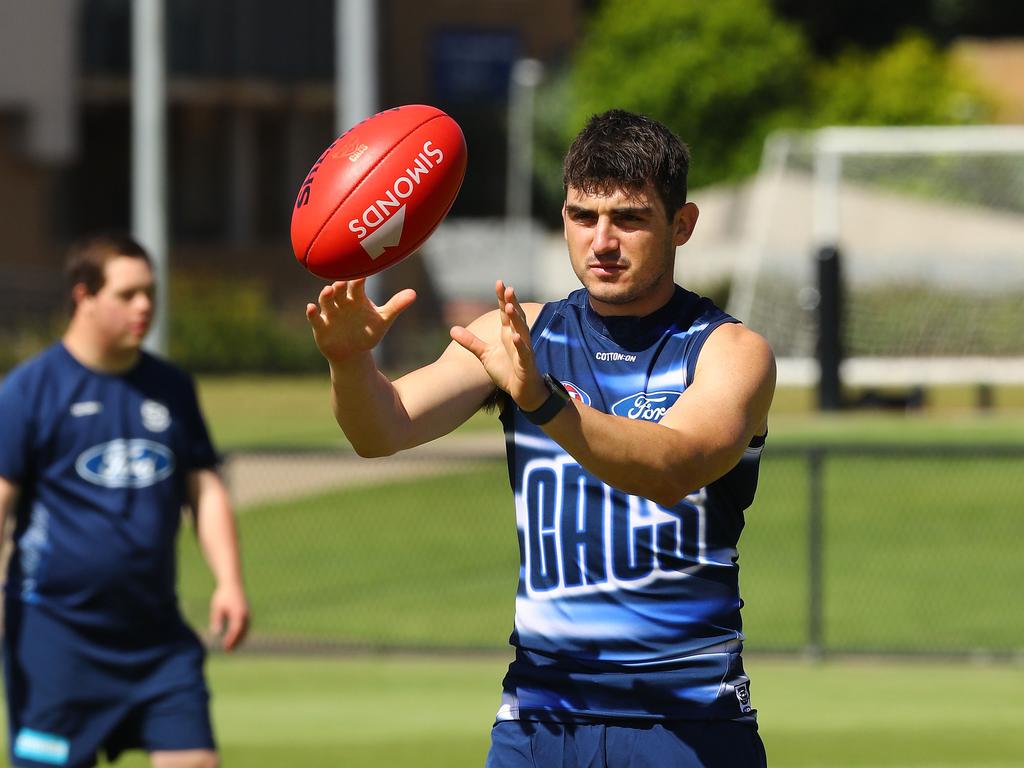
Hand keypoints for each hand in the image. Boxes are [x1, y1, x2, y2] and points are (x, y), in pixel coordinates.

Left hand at [209, 583, 249, 651]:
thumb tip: (216, 633)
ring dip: (239, 639)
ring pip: (245, 630)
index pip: (235, 630)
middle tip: (228, 650)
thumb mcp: (217, 607)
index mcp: (238, 613)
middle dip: (235, 642)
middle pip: (242, 632)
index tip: (225, 646)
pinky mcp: (247, 613)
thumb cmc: (223, 596)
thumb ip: (217, 620)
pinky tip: (234, 637)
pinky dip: (241, 633)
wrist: (232, 584)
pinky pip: (246, 626)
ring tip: (231, 647)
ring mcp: (247, 614)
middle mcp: (245, 615)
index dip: (231, 639)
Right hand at [306, 279, 415, 362]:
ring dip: (326, 295)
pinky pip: (314, 317)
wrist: (354, 353)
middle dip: (340, 284)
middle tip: (343, 279)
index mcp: (357, 297)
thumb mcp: (383, 320)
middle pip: (339, 289)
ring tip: (329, 290)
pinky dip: (311, 313)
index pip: (357, 283)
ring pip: (326, 300)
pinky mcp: (321, 326)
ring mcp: (330, 313)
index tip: (363, 270)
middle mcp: (342, 301)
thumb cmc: (368, 332)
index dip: (359, 276)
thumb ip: (396, 306)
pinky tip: (311, 308)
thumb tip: (414, 293)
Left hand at [450, 281, 546, 410]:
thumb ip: (470, 342)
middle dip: (512, 302)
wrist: (521, 391)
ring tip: (510, 306)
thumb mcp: (485, 354)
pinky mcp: (526, 364)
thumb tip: (451, 329)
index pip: (505, 312)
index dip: (503, 298)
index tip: (499, 283)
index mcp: (508, 333)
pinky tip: (515, 337)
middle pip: (515, 316)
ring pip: (522, 331)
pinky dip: (520, 345)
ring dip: (517, 319)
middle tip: (508, 288)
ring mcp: (524, 350)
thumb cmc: (506, 370)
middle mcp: (518, 338)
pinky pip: (524, 352)